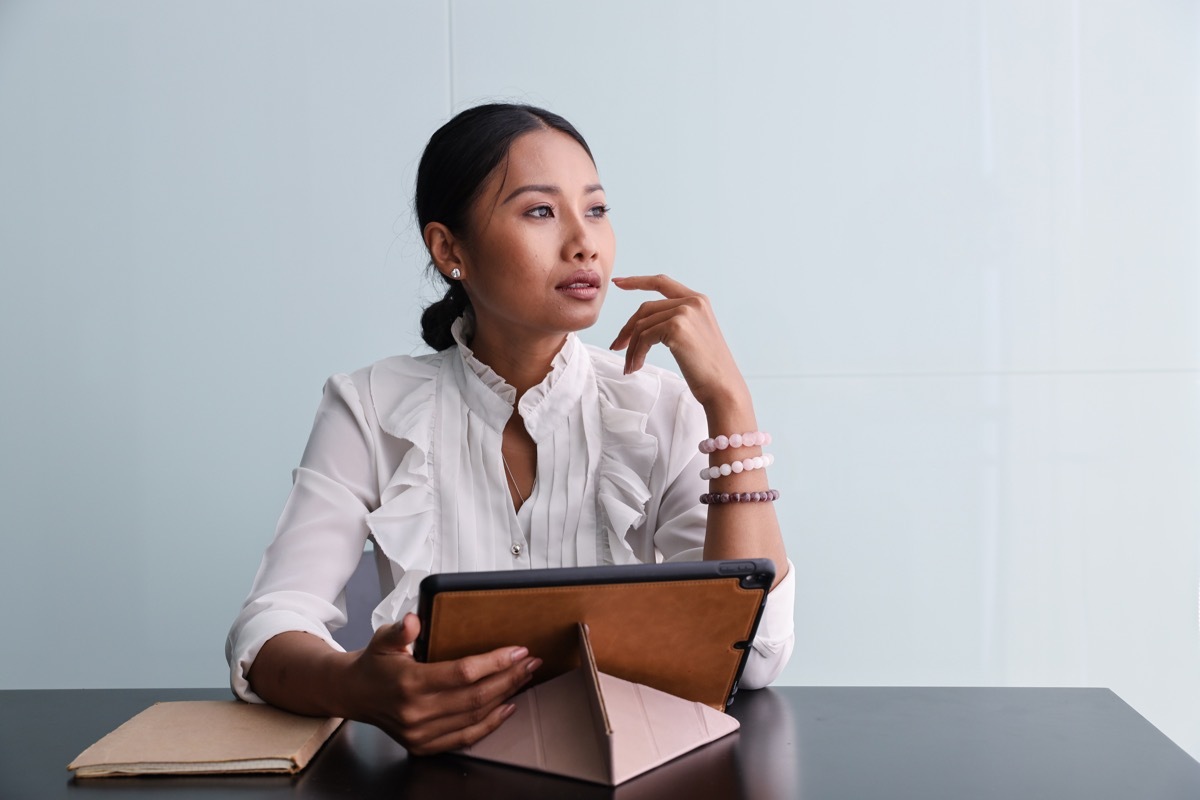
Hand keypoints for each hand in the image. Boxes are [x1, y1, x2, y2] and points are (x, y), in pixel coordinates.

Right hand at [346, 613, 539, 754]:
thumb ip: (400, 630)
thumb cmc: (374, 664)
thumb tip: (412, 621)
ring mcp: (420, 732)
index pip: (463, 673)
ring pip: (475, 717)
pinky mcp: (423, 745)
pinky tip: (507, 706)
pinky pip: (465, 737)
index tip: (517, 651)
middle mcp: (416, 712)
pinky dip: (490, 724)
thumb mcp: (382, 639)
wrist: (353, 694)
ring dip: (505, 697)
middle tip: (531, 662)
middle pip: (476, 696)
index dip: (495, 662)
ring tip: (524, 679)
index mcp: (409, 682)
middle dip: (510, 678)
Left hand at [609, 274, 747, 408]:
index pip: (662, 282)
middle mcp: (692, 302)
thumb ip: (674, 321)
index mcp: (698, 300)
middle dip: (627, 328)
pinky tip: (636, 367)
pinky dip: (636, 354)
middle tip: (616, 347)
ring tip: (629, 366)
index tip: (618, 282)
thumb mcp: (692, 336)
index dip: (637, 281)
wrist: (722, 387)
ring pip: (642, 325)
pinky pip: (644, 338)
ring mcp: (685, 312)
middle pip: (646, 308)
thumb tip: (640, 324)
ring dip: (631, 348)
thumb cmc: (707, 368)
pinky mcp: (676, 328)